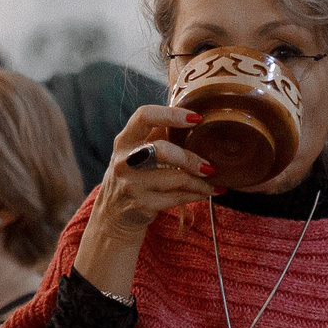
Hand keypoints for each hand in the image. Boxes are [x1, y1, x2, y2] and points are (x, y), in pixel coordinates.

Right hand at [77, 105, 216, 297]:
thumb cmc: (133, 174)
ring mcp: (132, 185)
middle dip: (190, 158)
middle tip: (209, 166)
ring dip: (200, 181)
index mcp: (125, 140)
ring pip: (175, 178)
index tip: (197, 118)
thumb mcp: (136, 150)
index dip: (171, 114)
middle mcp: (124, 161)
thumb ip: (158, 132)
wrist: (113, 213)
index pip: (144, 117)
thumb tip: (194, 115)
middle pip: (161, 150)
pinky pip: (177, 198)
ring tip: (213, 180)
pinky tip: (206, 192)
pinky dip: (196, 195)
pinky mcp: (142, 205)